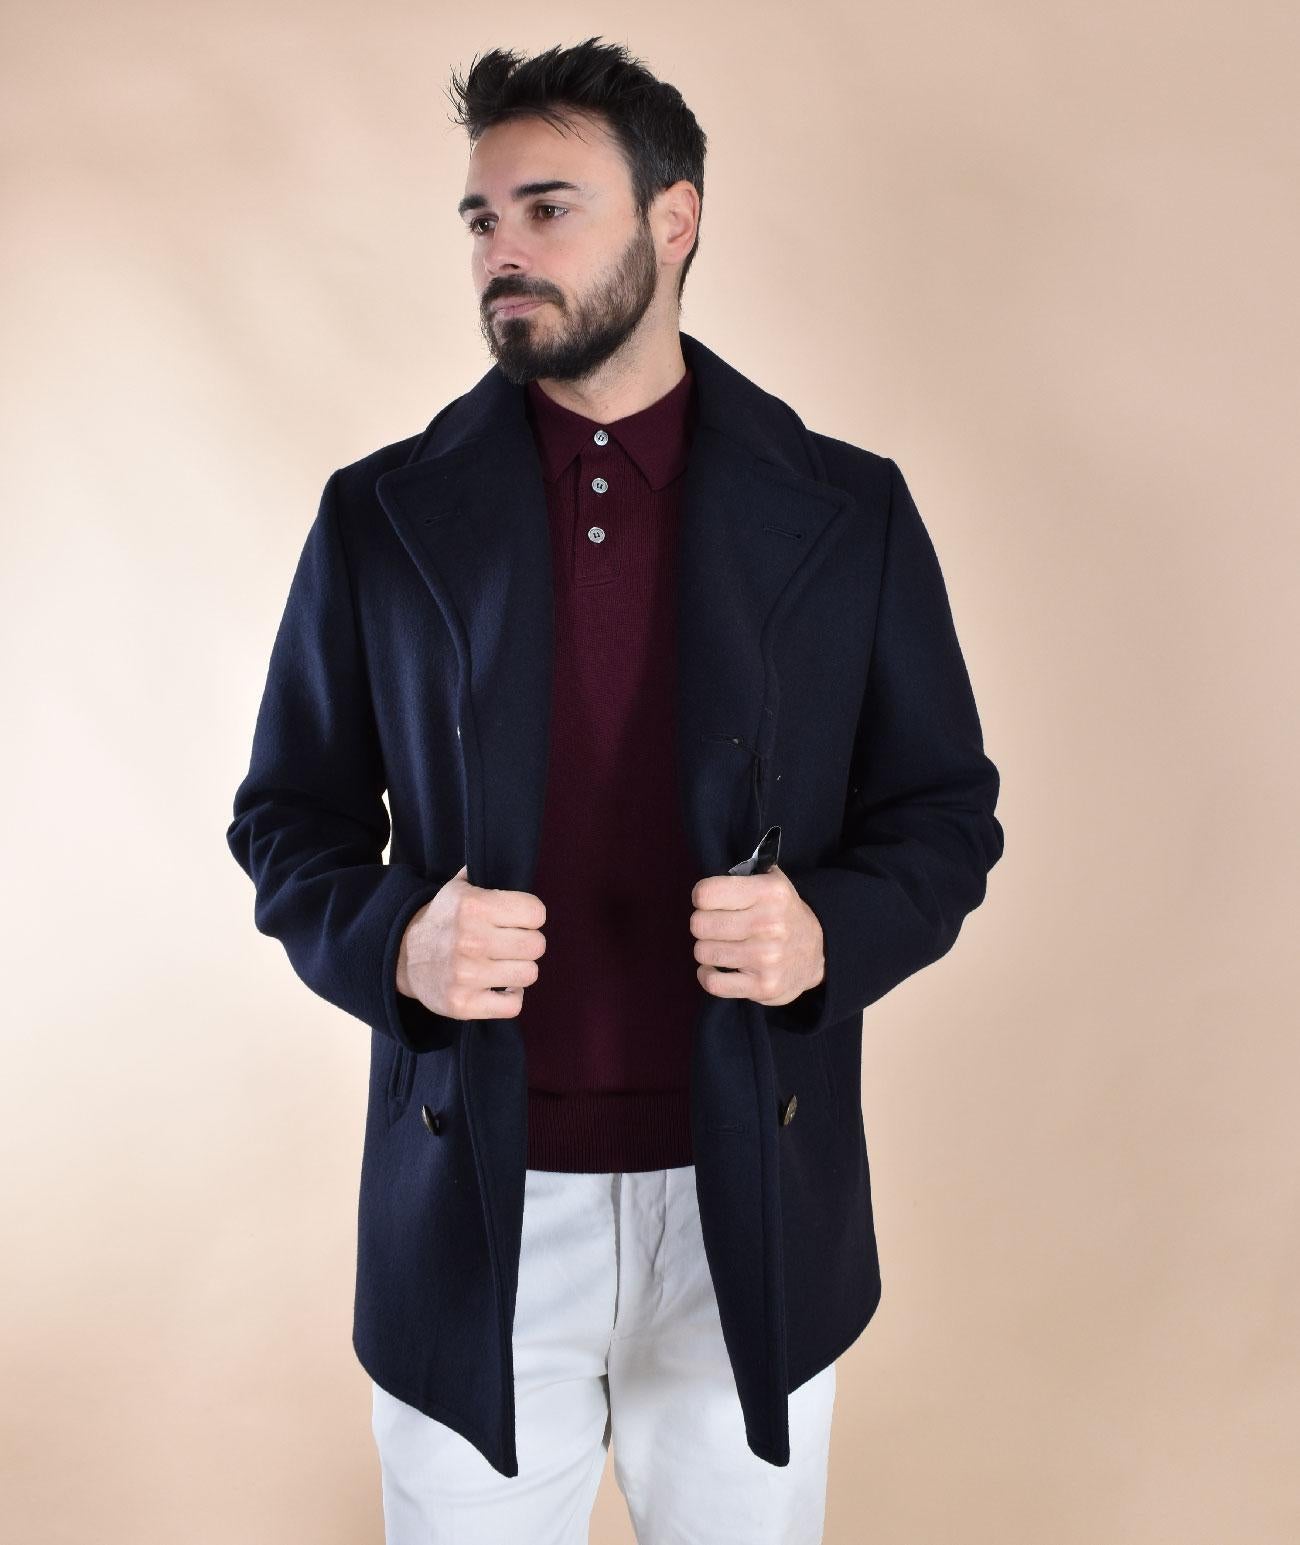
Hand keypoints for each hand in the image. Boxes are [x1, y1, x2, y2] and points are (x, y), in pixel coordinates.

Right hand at [396, 864, 546, 1018]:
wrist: (401, 955)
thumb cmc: (443, 919)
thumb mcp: (459, 888)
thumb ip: (489, 874)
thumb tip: (514, 860)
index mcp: (473, 906)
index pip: (536, 912)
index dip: (531, 916)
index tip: (519, 919)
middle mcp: (470, 940)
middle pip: (537, 945)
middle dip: (528, 943)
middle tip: (511, 943)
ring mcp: (466, 975)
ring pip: (529, 974)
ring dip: (519, 970)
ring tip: (503, 963)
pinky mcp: (463, 1004)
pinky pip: (514, 1005)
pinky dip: (509, 997)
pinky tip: (497, 986)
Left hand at [689, 863, 824, 1003]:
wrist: (818, 952)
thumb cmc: (782, 913)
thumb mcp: (772, 882)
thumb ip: (742, 873)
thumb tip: (709, 883)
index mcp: (769, 892)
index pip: (706, 893)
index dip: (702, 897)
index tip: (710, 902)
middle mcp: (769, 924)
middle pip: (700, 924)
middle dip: (702, 924)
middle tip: (715, 926)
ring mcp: (766, 958)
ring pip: (703, 952)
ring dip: (706, 949)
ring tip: (721, 945)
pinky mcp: (763, 986)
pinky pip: (713, 983)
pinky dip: (708, 975)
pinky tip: (717, 967)